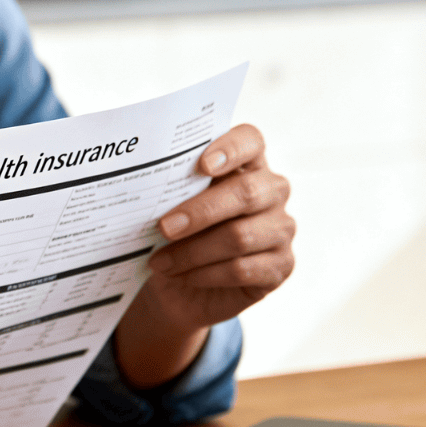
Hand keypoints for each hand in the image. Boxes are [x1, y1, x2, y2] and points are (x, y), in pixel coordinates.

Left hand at [117, 124, 293, 384]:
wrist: (179, 286)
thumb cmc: (174, 236)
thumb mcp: (167, 208)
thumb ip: (169, 189)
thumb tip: (144, 187)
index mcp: (245, 163)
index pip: (250, 140)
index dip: (231, 149)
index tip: (202, 165)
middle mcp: (271, 190)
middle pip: (247, 192)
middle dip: (201, 211)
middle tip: (164, 227)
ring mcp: (281, 228)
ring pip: (241, 236)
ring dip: (193, 252)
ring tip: (160, 262)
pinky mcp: (281, 265)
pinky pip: (243, 269)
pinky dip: (205, 274)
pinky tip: (182, 276)